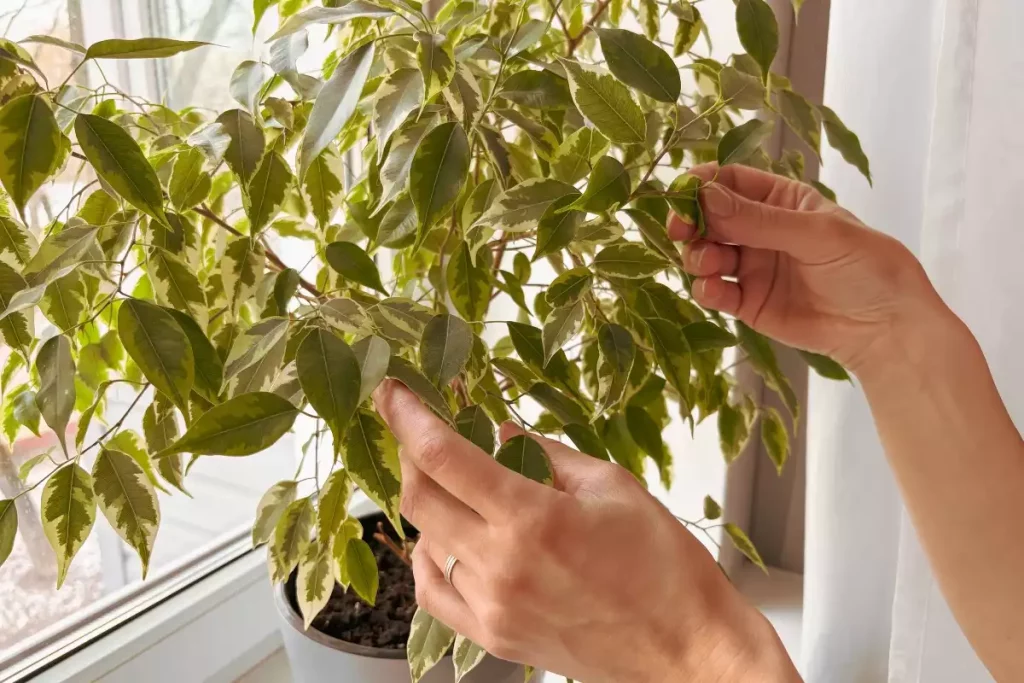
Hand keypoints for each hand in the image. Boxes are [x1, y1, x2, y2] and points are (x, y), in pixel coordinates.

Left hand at [374, 380, 798, 682]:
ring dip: (429, 504)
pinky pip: (434, 592)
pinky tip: (449, 540)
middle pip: (420, 498)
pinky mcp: (494, 638)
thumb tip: (499, 432)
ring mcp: (493, 608)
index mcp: (533, 519)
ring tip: (456, 484)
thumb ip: (547, 453)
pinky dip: (430, 557)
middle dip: (412, 454)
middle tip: (425, 431)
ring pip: (424, 543)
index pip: (444, 456)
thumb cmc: (665, 565)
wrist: (687, 650)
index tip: (392, 392)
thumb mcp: (613, 486)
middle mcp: (501, 566)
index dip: (409, 416)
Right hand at [668, 163, 947, 374]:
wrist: (885, 328)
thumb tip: (706, 197)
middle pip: (710, 218)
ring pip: (707, 254)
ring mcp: (753, 268)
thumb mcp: (816, 234)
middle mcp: (761, 231)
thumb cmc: (865, 267)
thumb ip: (758, 219)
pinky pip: (715, 292)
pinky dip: (706, 289)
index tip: (684, 193)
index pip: (732, 182)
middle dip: (691, 221)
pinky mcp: (748, 304)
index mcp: (781, 201)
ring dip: (698, 256)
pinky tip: (713, 290)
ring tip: (709, 264)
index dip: (704, 184)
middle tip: (681, 228)